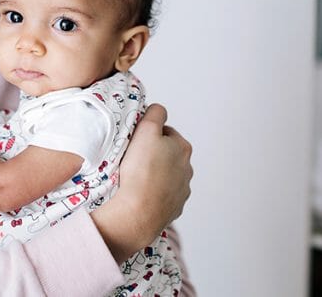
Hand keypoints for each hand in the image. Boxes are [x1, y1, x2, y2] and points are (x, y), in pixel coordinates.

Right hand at [92, 103, 192, 261]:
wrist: (139, 212)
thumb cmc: (141, 171)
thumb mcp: (147, 130)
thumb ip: (155, 114)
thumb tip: (158, 110)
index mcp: (183, 148)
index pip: (166, 133)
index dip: (149, 135)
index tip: (137, 143)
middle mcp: (187, 169)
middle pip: (167, 155)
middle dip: (153, 155)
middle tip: (133, 160)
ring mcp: (182, 190)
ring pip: (166, 176)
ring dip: (154, 175)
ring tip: (136, 179)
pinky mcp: (174, 208)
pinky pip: (163, 196)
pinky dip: (154, 193)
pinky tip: (141, 194)